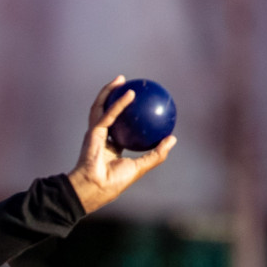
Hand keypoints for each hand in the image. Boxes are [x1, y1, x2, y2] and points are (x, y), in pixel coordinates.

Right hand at [66, 75, 176, 214]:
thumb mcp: (140, 167)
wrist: (96, 187)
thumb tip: (172, 139)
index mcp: (110, 147)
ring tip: (121, 79)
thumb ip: (156, 153)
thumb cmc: (115, 182)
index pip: (117, 128)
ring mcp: (95, 133)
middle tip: (127, 86)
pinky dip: (119, 103)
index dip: (125, 116)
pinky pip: (109, 114)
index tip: (136, 106)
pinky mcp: (93, 132)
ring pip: (101, 107)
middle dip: (113, 97)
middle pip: (106, 112)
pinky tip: (130, 93)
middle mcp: (101, 137)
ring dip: (109, 91)